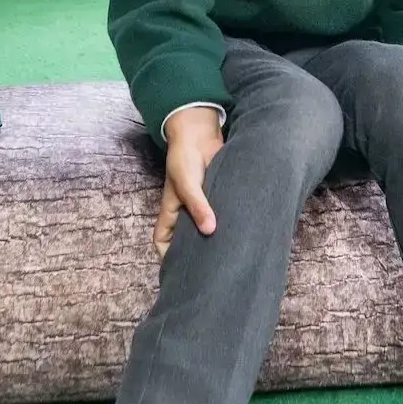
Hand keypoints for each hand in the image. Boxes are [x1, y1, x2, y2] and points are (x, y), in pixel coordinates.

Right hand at [155, 106, 225, 255]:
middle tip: (209, 269)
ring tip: (227, 256)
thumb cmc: (184, 158)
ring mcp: (202, 206)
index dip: (166, 256)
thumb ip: (198, 205)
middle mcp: (185, 212)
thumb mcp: (187, 183)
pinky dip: (227, 223)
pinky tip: (240, 233)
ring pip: (205, 229)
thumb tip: (210, 229)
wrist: (200, 134)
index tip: (179, 269)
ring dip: (213, 238)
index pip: (162, 240)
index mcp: (171, 211)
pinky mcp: (217, 198)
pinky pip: (220, 215)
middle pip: (186, 240)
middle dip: (194, 253)